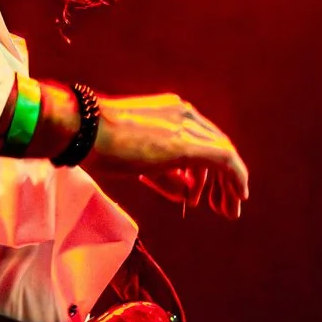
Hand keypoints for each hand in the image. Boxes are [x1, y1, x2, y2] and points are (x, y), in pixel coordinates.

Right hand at [84, 92, 249, 218]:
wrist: (83, 129)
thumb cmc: (96, 143)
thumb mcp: (135, 159)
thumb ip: (163, 173)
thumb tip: (188, 193)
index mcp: (170, 111)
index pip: (199, 139)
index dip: (205, 169)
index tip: (200, 193)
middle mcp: (183, 113)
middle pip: (215, 146)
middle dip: (223, 179)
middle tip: (225, 206)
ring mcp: (186, 125)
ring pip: (223, 154)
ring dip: (230, 184)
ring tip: (229, 210)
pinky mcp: (186, 143)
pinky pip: (225, 160)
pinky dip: (235, 179)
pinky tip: (238, 198)